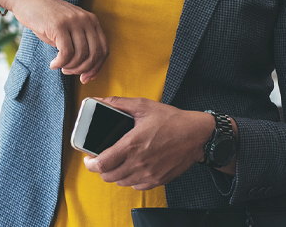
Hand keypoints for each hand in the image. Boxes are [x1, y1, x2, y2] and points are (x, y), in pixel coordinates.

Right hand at [0, 0, 107, 82]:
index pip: (103, 49)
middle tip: (69, 72)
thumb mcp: (68, 29)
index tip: (85, 77)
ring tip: (60, 66)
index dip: (96, 67)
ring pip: (80, 55)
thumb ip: (80, 43)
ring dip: (70, 67)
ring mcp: (73, 21)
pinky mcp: (59, 26)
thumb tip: (87, 71)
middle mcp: (85, 20)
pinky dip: (60, 63)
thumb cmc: (45, 17)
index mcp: (91, 20)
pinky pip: (66, 53)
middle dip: (83, 69)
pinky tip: (53, 63)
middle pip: (94, 54)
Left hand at [84, 96, 213, 189]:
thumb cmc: (172, 120)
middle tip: (101, 160)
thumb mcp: (143, 105)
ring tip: (116, 163)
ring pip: (121, 183)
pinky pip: (137, 186)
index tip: (88, 159)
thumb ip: (118, 103)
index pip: (102, 164)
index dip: (90, 164)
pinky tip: (132, 168)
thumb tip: (98, 100)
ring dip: (115, 175)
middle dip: (101, 169)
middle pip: (109, 177)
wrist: (198, 135)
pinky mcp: (159, 180)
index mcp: (131, 145)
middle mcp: (139, 163)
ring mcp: (149, 174)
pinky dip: (130, 180)